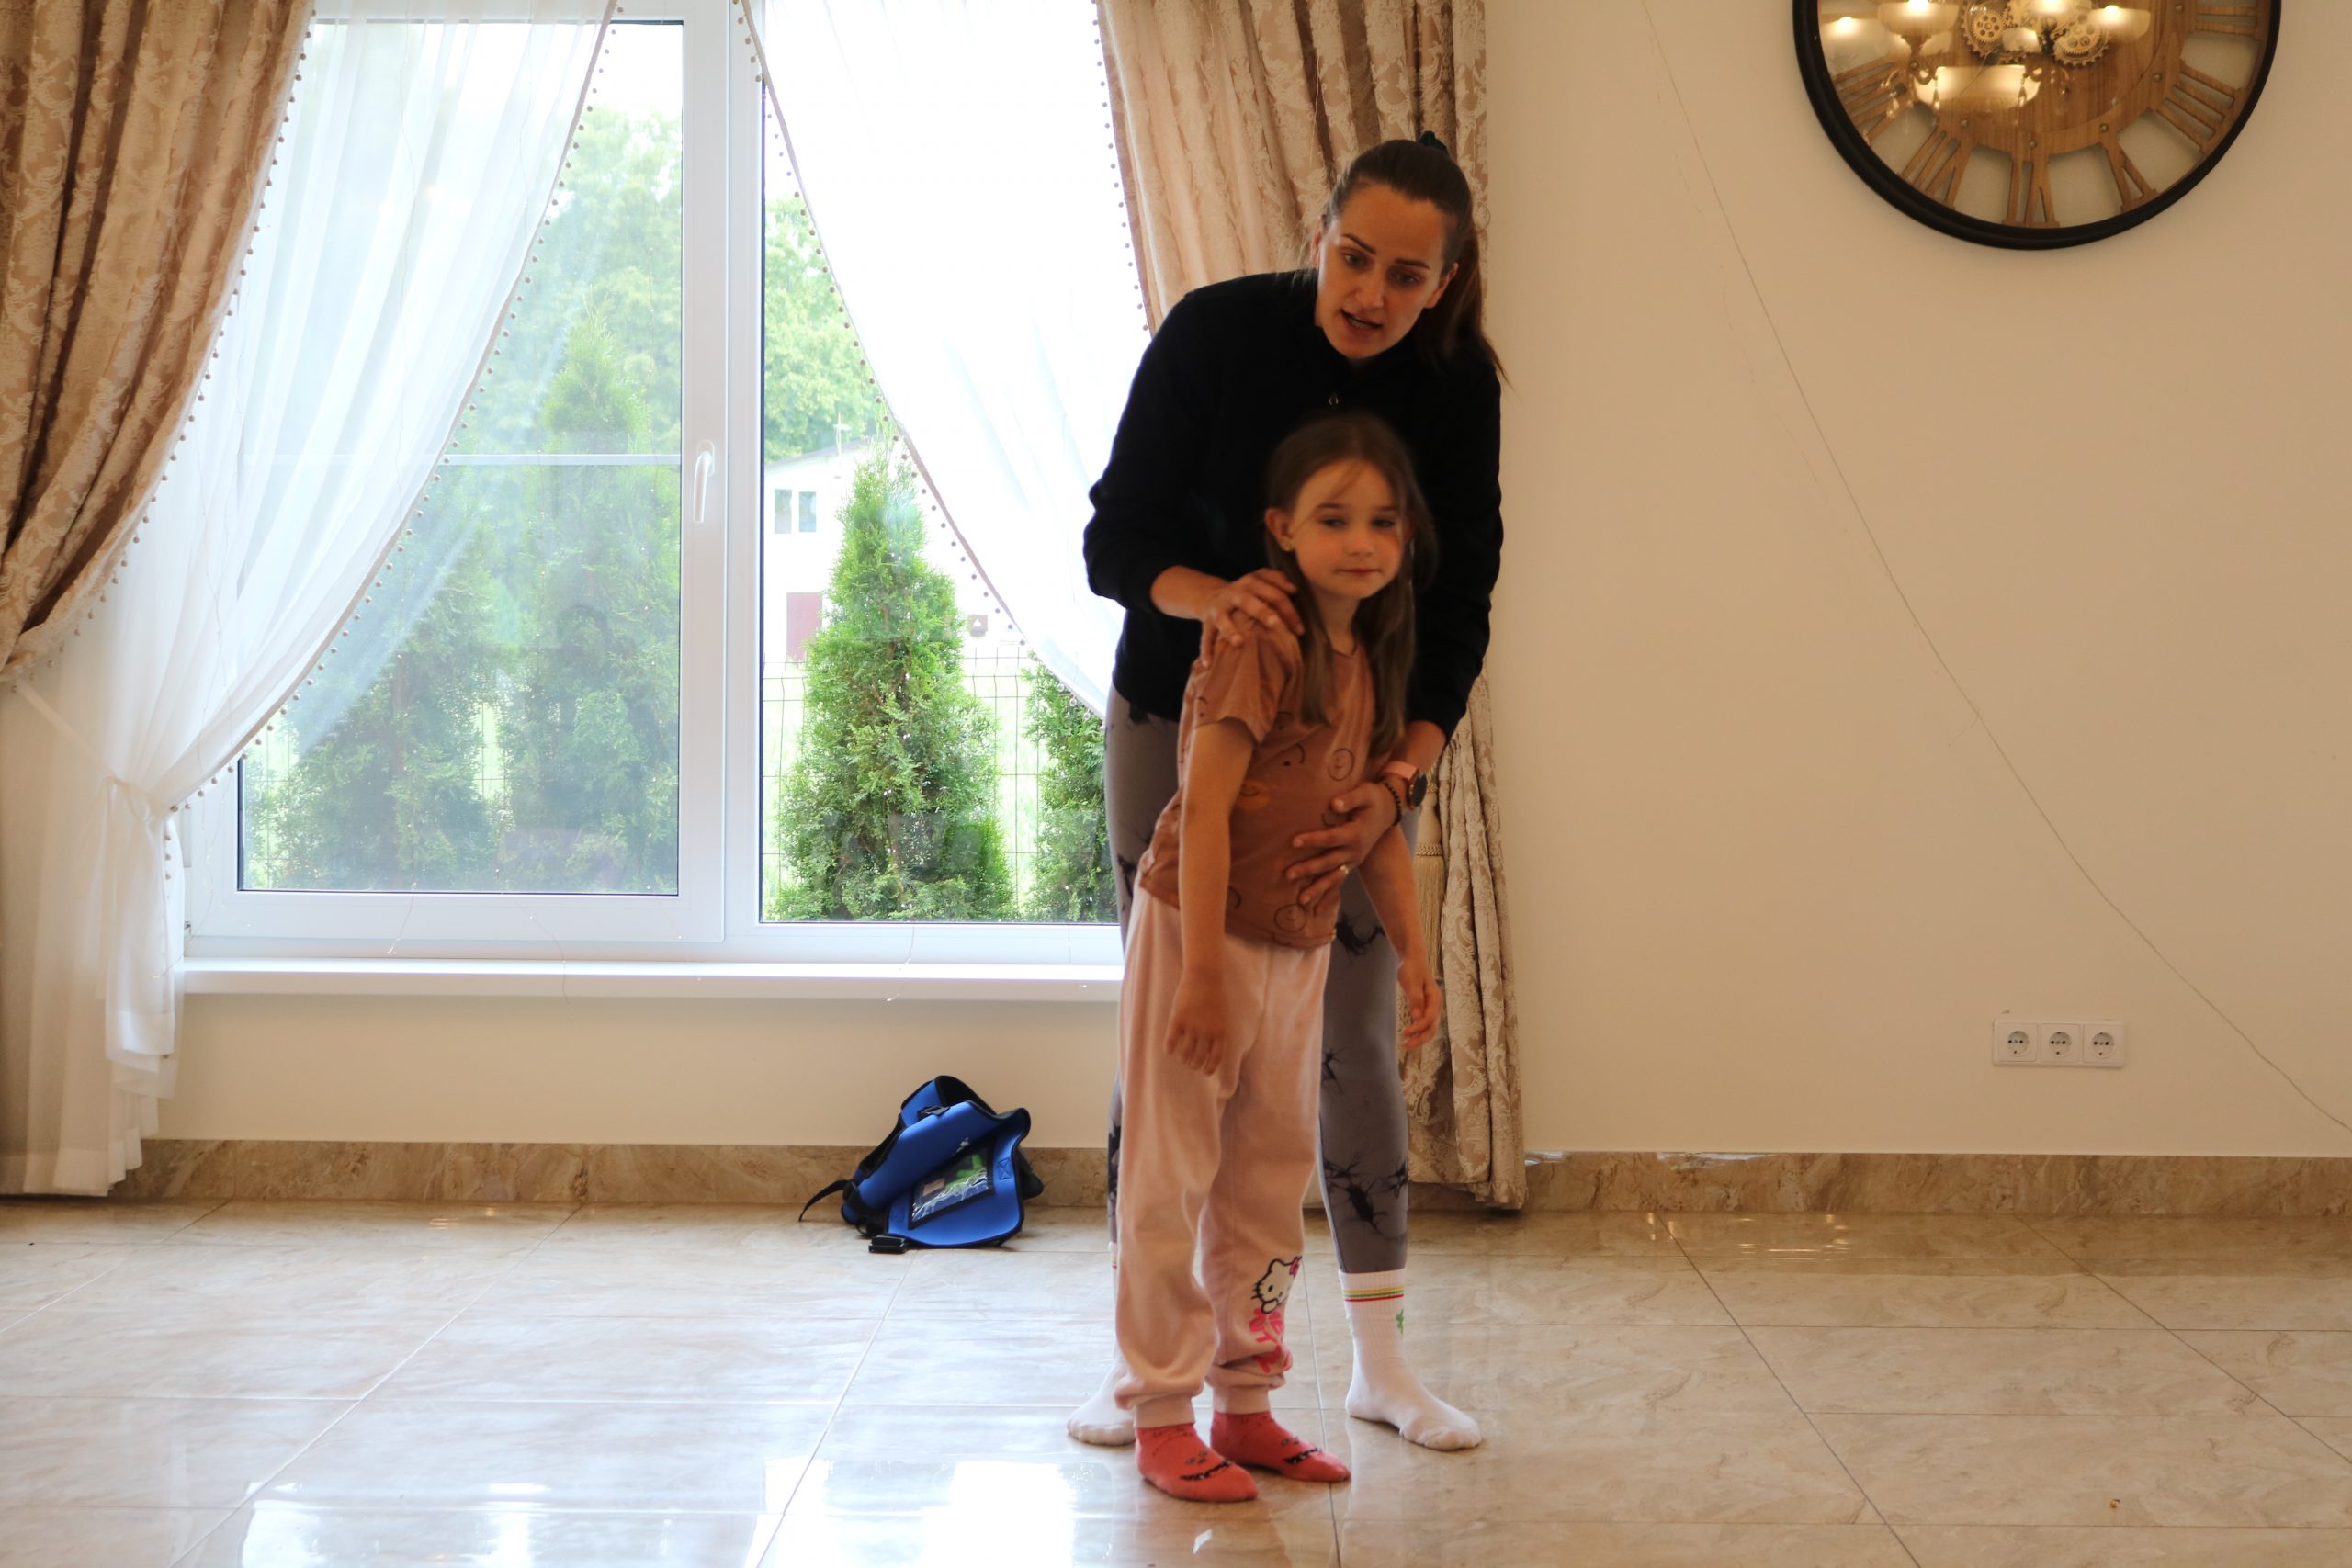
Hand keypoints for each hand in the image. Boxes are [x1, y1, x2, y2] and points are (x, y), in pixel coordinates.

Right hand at [1166, 970, 1226, 1074]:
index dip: (1209, 1068)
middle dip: (1193, 1065)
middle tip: (1190, 1064)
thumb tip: (1212, 1050)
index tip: (1204, 1072)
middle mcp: (1206, 1032)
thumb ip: (1218, 1032)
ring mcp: (1191, 1026)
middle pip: (1198, 1058)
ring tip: (1181, 1058)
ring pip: (1185, 1053)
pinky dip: (1169, 1049)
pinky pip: (1171, 1041)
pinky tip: (1168, 1050)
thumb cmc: (1215, 994)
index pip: (1215, 1058)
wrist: (1205, 975)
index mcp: (1220, 1032)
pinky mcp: (1178, 1019)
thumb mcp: (1223, 1015)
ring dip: (1182, 1059)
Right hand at [1205, 568, 1303, 647]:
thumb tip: (1293, 589)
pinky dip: (1206, 651)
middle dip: (1262, 612)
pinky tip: (1208, 664)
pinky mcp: (1207, 623)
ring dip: (1230, 630)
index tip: (1300, 630)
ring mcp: (1218, 609)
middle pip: (1249, 602)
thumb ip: (1276, 579)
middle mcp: (1233, 594)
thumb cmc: (1245, 592)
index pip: (1273, 594)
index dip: (1288, 610)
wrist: (1210, 595)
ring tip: (1239, 643)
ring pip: (1223, 619)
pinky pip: (1206, 637)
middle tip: (1276, 624)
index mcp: (1250, 583)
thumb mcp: (1258, 579)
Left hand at [1285, 781, 1398, 913]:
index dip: (1313, 840)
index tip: (1293, 842)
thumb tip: (1333, 804)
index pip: (1331, 838)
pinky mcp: (1351, 864)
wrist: (1388, 811)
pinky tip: (1316, 909)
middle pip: (1328, 862)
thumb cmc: (1372, 799)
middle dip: (1308, 869)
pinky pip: (1338, 882)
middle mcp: (1355, 851)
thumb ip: (1349, 799)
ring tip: (1301, 901)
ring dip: (1317, 889)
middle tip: (1288, 875)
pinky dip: (1327, 895)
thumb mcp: (1365, 793)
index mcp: (1355, 834)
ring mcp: (1353, 860)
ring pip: (1333, 877)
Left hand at [1398, 953, 1442, 1050]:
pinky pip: (1424, 1023)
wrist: (1413, 958)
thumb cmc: (1412, 968)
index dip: (1418, 1027)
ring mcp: (1431, 1007)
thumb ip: (1415, 1000)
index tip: (1405, 1033)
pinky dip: (1418, 1030)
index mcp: (1435, 998)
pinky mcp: (1424, 1007)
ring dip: (1419, 1037)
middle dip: (1420, 1038)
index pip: (1429, 1018)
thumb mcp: (1411, 982)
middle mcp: (1436, 1005)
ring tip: (1406, 1044)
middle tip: (1406, 1046)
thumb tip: (1417, 1017)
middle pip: (1432, 1027)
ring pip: (1429, 1027)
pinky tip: (1409, 1035)